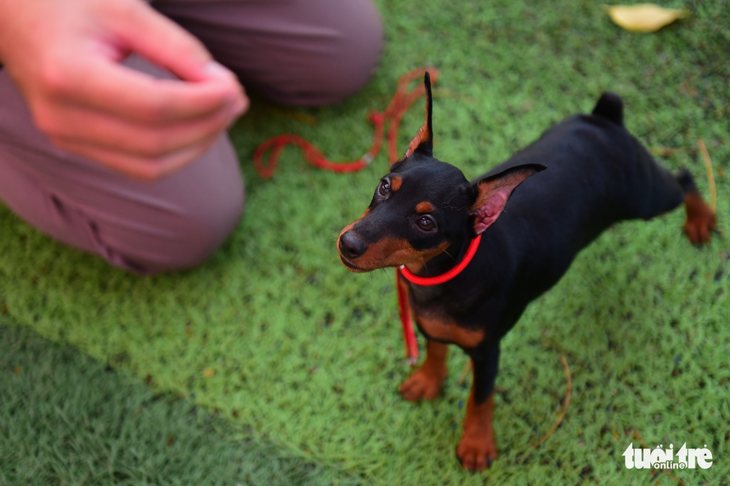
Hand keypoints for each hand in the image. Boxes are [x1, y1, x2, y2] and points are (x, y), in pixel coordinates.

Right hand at [0, 0, 247, 180]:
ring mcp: (64, 137)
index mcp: (67, 75)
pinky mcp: (75, 146)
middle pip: (155, 142)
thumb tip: (222, 84)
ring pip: (150, 165)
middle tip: (236, 99)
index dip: (202, 102)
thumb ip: (175, 46)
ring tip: (223, 112)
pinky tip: (198, 126)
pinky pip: (138, 166)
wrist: (16, 17)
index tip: (234, 87)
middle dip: (207, 124)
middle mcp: (60, 116)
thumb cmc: (70, 4)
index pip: (154, 106)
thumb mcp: (124, 9)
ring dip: (198, 144)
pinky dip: (176, 152)